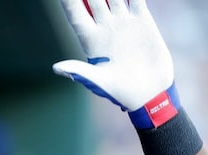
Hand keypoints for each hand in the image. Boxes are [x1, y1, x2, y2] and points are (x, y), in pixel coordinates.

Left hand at [52, 0, 174, 125]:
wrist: (150, 92)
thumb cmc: (121, 92)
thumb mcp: (99, 82)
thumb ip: (80, 72)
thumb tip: (56, 68)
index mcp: (90, 40)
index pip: (74, 13)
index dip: (67, 0)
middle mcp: (103, 26)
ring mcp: (122, 21)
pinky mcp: (141, 18)